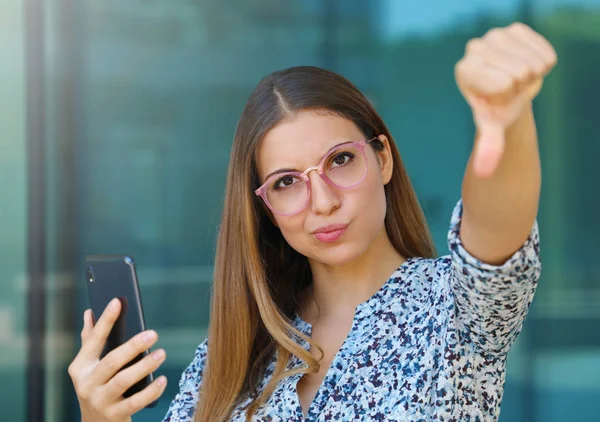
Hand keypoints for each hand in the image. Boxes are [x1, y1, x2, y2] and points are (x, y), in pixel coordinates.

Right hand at [68, 299, 167, 421]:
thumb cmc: (97, 386)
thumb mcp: (89, 367)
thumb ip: (90, 341)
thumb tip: (89, 312)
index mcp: (80, 367)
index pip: (93, 340)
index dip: (105, 320)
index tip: (117, 301)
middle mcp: (86, 383)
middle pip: (111, 361)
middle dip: (132, 346)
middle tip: (153, 334)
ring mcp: (99, 401)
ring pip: (123, 381)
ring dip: (144, 366)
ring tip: (161, 354)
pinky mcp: (114, 415)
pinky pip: (135, 402)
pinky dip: (151, 390)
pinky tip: (162, 379)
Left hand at [455, 22, 556, 176]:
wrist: (509, 90)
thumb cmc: (496, 108)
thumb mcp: (491, 126)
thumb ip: (488, 146)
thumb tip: (485, 173)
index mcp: (464, 70)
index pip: (502, 84)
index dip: (506, 96)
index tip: (497, 96)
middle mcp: (474, 48)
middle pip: (519, 72)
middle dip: (520, 86)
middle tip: (509, 87)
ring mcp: (494, 35)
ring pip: (533, 62)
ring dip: (531, 75)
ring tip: (516, 78)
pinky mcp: (515, 29)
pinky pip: (544, 52)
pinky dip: (542, 63)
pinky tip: (526, 64)